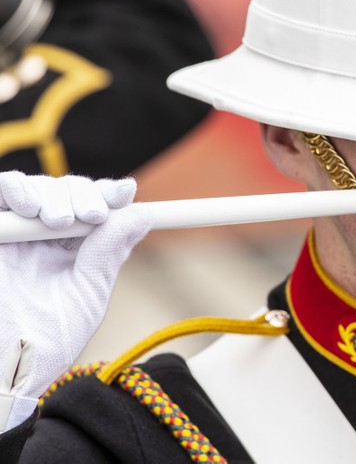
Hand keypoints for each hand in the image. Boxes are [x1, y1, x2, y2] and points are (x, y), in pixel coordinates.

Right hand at [0, 172, 150, 430]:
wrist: (3, 368)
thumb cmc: (45, 342)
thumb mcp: (87, 294)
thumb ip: (109, 252)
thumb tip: (143, 213)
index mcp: (76, 251)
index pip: (96, 208)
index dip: (110, 195)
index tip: (124, 193)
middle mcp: (45, 238)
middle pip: (69, 191)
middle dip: (85, 194)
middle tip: (92, 215)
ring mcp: (15, 232)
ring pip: (37, 186)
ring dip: (54, 193)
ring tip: (60, 221)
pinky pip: (2, 189)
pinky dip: (16, 188)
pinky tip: (29, 208)